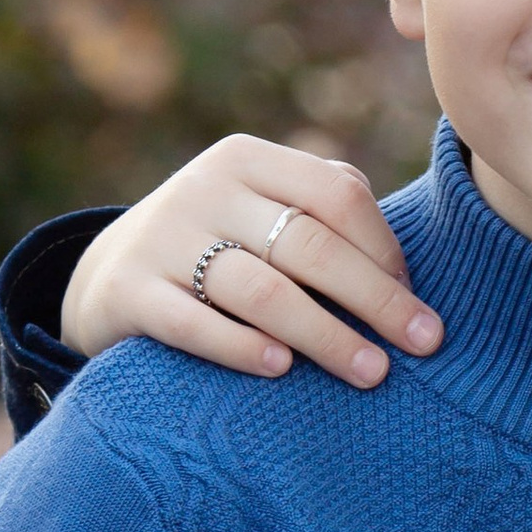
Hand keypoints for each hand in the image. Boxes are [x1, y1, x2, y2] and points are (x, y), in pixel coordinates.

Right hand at [57, 135, 440, 387]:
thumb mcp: (260, 211)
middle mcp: (204, 188)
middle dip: (376, 299)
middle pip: (310, 245)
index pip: (338, 194)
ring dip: (325, 334)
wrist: (108, 276)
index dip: (385, 250)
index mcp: (247, 160)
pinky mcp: (128, 291)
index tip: (417, 302)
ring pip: (261, 290)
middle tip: (423, 344)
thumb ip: (324, 214)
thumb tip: (405, 274)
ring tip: (372, 372)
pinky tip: (281, 369)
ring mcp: (162, 238)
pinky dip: (241, 347)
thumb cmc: (219, 248)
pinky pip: (193, 323)